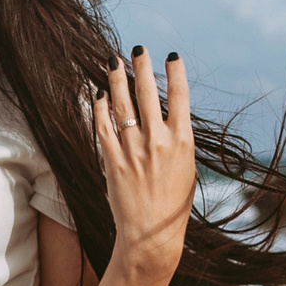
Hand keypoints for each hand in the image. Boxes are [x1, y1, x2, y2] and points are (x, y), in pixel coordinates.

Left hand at [94, 46, 195, 280]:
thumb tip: (168, 119)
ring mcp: (133, 150)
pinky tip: (98, 95)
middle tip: (137, 49)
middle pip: (148, 93)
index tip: (171, 56)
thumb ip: (177, 142)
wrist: (151, 236)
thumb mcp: (187, 170)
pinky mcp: (112, 161)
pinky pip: (103, 126)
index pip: (180, 97)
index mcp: (183, 142)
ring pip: (123, 104)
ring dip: (117, 80)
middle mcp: (158, 141)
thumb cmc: (174, 206)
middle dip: (142, 67)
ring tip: (114, 62)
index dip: (175, 72)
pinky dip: (100, 108)